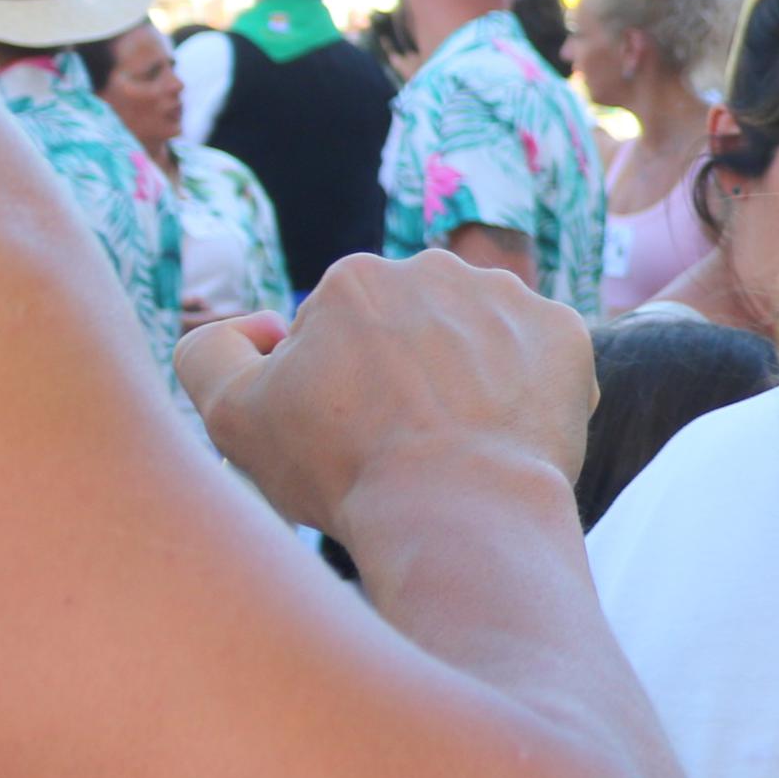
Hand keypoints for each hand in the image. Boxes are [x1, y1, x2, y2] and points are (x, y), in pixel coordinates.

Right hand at [178, 251, 592, 535]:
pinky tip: (503, 436)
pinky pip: (536, 360)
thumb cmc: (343, 468)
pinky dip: (522, 394)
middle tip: (404, 442)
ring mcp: (509, 298)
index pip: (339, 333)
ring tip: (457, 443)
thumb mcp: (231, 415)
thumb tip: (259, 324)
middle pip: (411, 329)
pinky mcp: (567, 334)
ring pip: (475, 340)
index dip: (337, 390)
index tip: (350, 435)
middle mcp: (436, 269)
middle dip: (404, 375)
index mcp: (356, 279)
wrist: (458, 508)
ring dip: (465, 379)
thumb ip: (211, 352)